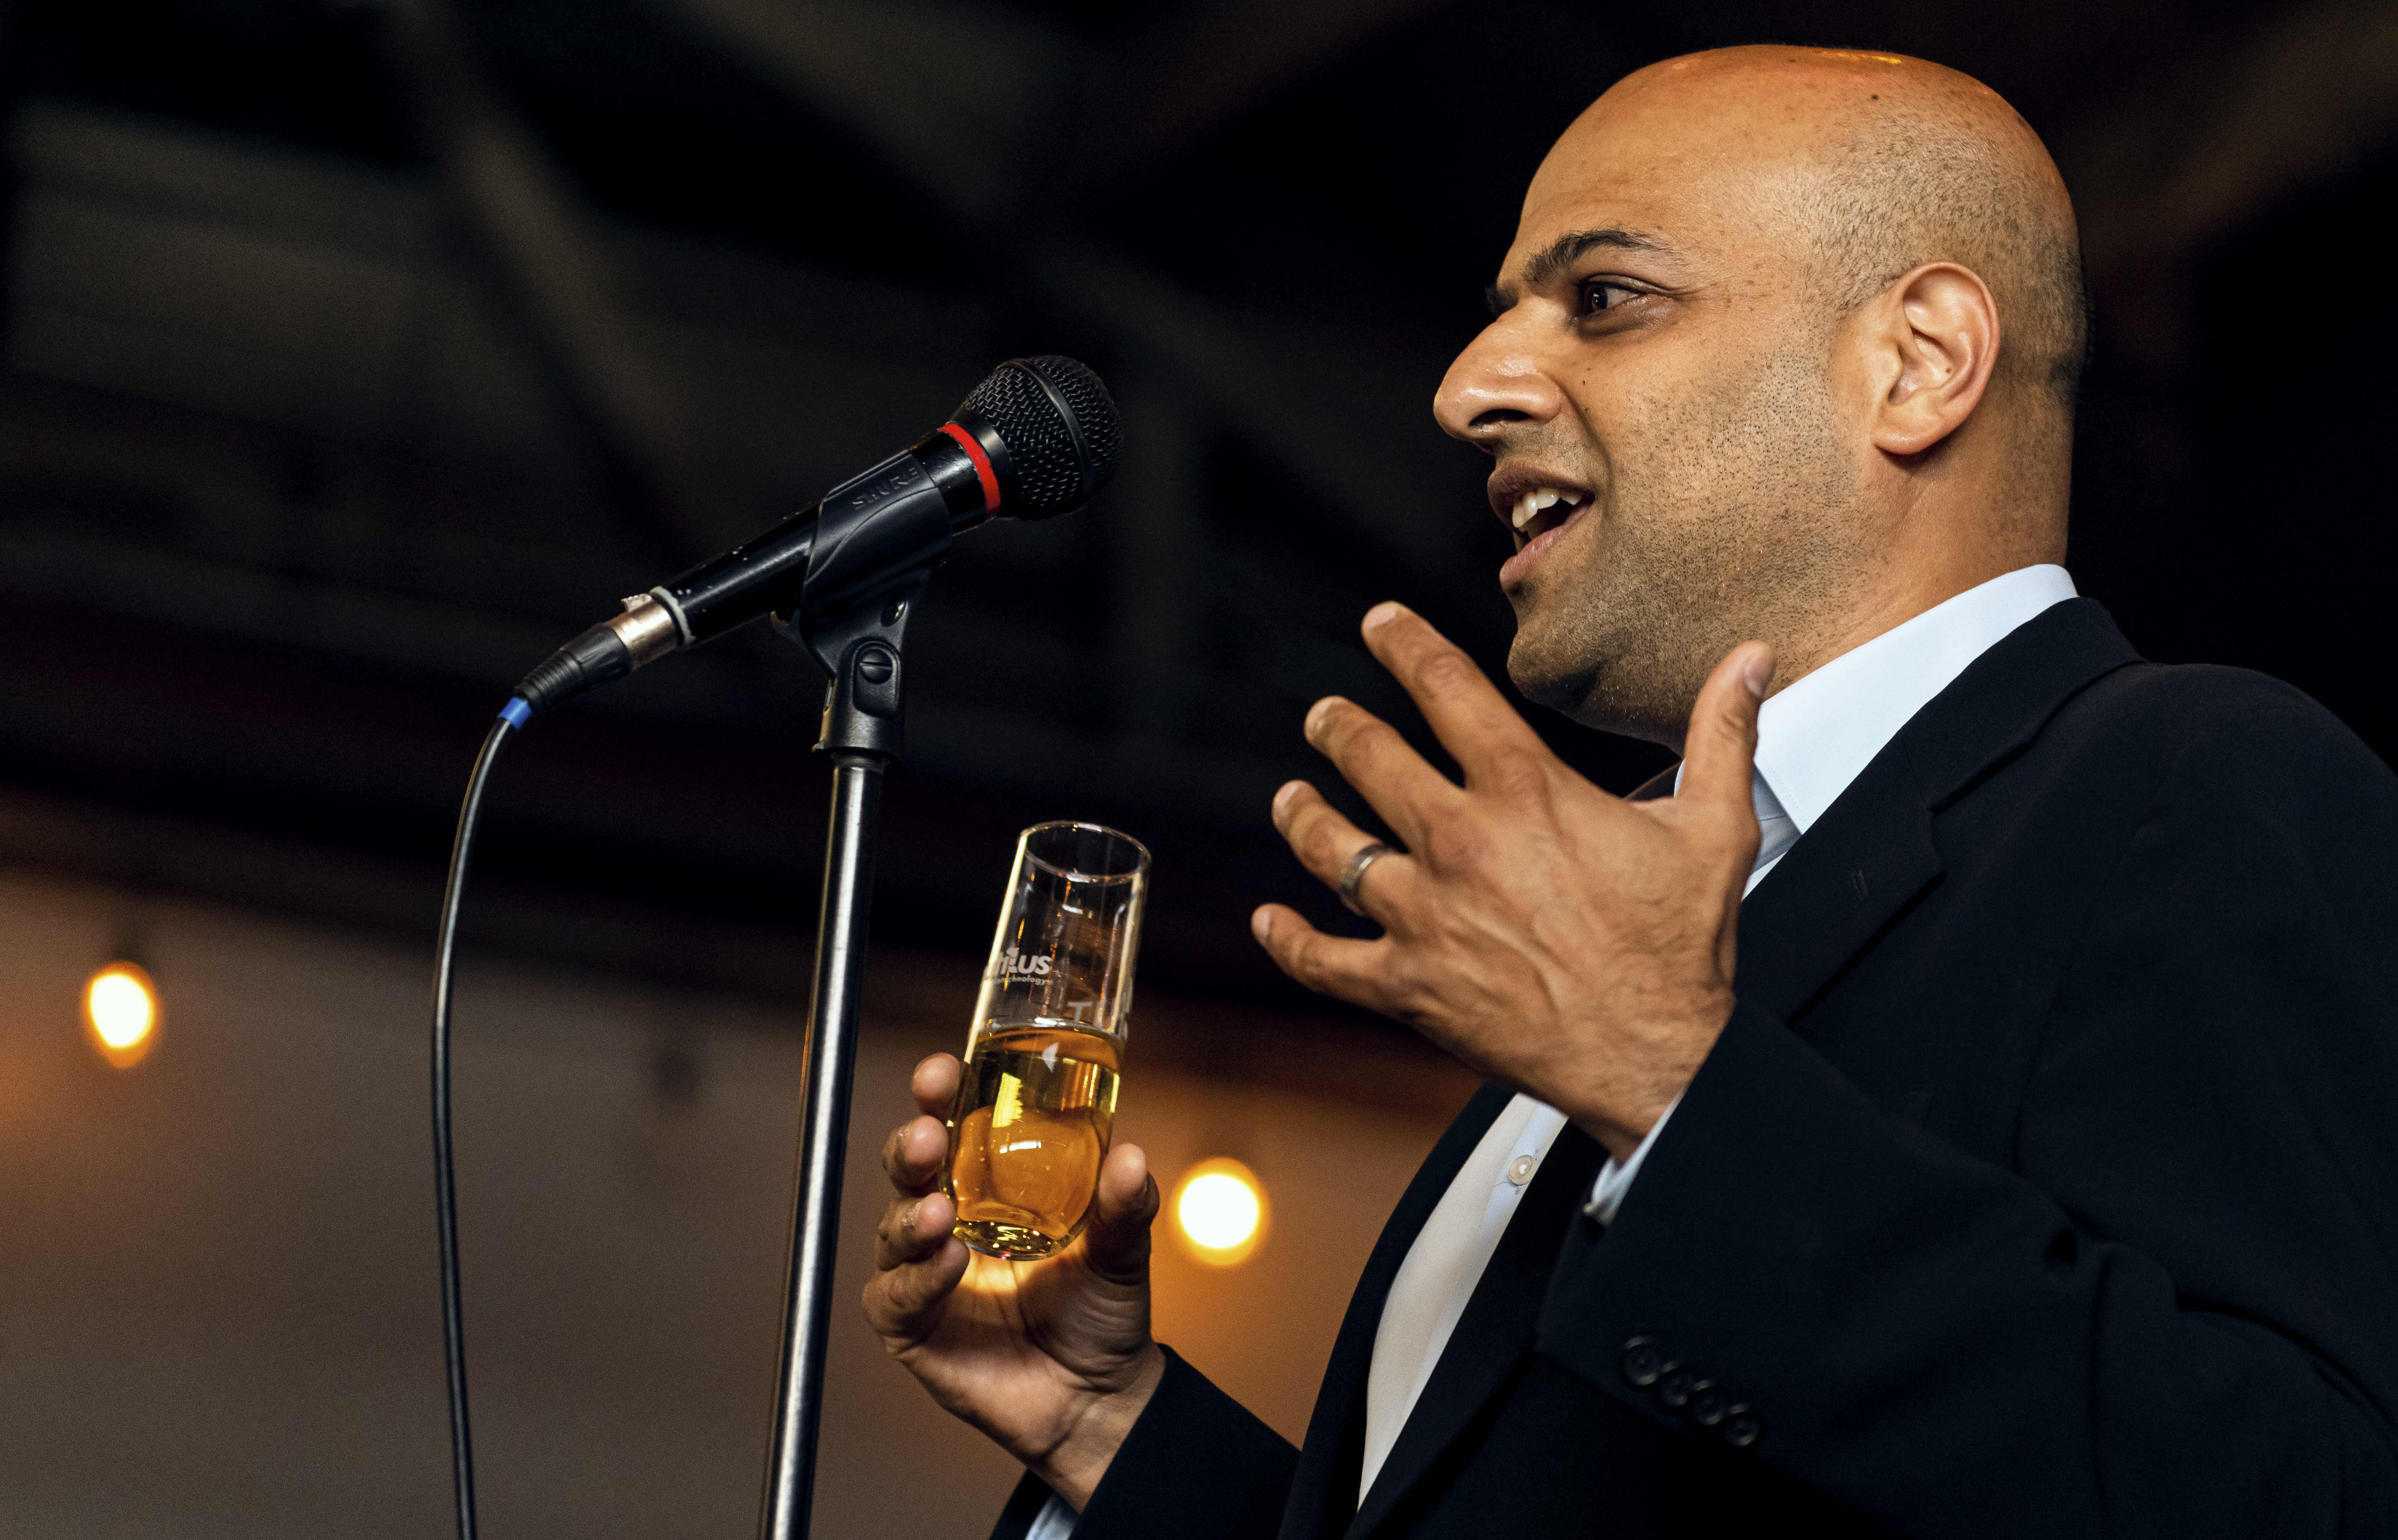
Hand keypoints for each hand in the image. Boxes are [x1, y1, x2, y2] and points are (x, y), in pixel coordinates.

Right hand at [861, 1053, 1164, 1508]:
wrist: (1098, 1399)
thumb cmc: (1101, 1311)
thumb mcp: (1122, 1251)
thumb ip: (1126, 1205)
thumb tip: (1131, 1157)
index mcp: (991, 1185)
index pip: (953, 1124)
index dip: (940, 1095)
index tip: (943, 1071)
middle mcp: (951, 1218)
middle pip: (910, 1166)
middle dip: (911, 1144)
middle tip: (928, 1136)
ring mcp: (924, 1271)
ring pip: (893, 1227)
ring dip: (910, 1214)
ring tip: (940, 1212)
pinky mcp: (913, 1325)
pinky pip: (895, 1294)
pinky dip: (917, 1277)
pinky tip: (946, 1265)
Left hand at [1251, 602, 1771, 1160]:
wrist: (1655, 1056)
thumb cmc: (1679, 948)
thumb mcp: (1716, 827)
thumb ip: (1723, 734)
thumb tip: (1751, 661)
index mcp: (1526, 793)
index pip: (1447, 688)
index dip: (1405, 644)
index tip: (1379, 623)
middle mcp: (1461, 843)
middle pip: (1371, 759)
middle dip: (1339, 727)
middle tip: (1325, 717)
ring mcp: (1425, 916)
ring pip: (1331, 849)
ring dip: (1302, 818)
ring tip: (1290, 798)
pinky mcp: (1408, 985)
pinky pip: (1325, 961)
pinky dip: (1289, 940)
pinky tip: (1270, 920)